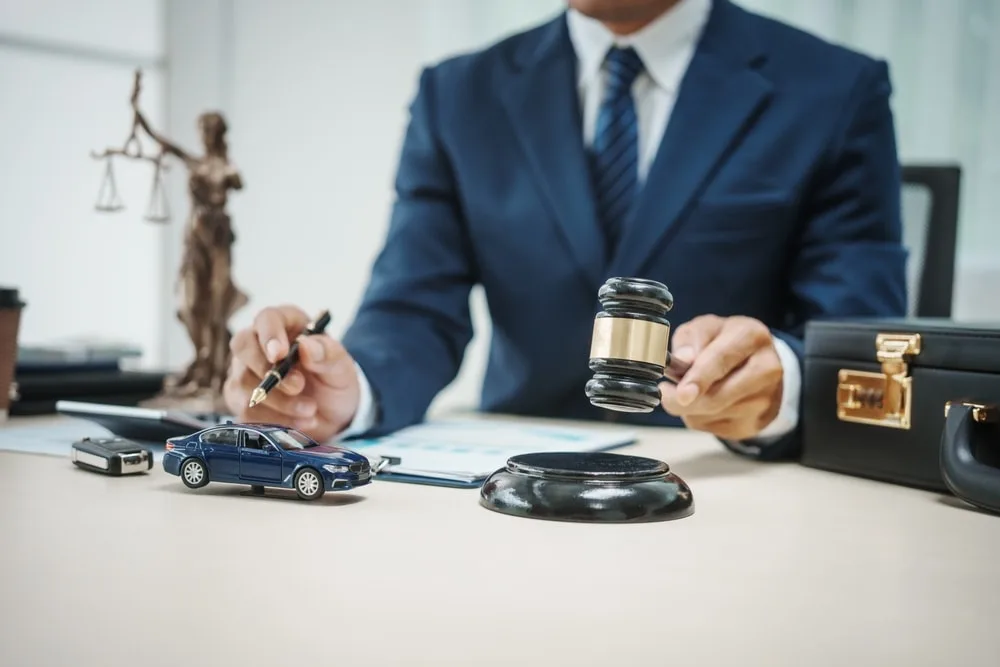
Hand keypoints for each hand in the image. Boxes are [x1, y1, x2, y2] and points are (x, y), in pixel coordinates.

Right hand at [223, 305, 360, 442]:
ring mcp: (245, 372)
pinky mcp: (241, 401)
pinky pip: (246, 411)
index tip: (280, 354)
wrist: (332, 415)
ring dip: (279, 401)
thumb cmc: (334, 381)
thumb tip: (305, 345)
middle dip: (268, 370)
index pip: (267, 318)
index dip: (270, 334)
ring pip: (244, 382)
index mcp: (287, 324)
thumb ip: (328, 354)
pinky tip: (300, 421)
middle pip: (242, 345)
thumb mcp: (342, 368)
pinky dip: (275, 419)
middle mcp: (259, 344)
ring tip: (310, 409)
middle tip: (298, 386)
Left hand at [660, 315, 783, 440]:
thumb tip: (683, 359)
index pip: (722, 359)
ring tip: (689, 391)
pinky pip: (714, 427)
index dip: (699, 378)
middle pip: (717, 396)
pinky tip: (704, 402)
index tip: (682, 393)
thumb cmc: (725, 342)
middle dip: (684, 400)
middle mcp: (766, 369)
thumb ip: (691, 339)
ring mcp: (764, 400)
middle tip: (666, 393)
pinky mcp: (755, 422)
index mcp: (752, 336)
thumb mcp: (705, 328)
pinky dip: (700, 417)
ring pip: (712, 414)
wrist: (757, 363)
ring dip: (690, 407)